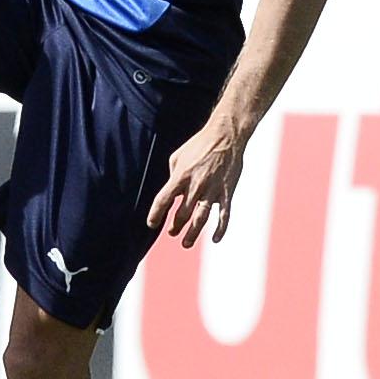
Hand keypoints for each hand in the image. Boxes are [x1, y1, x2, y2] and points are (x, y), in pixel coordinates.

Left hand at [146, 117, 247, 247]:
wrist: (226, 135)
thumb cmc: (199, 144)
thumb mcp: (178, 156)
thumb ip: (173, 175)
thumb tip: (172, 191)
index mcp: (180, 176)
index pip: (163, 200)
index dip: (155, 214)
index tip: (152, 224)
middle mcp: (195, 186)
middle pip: (181, 214)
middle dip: (175, 226)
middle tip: (172, 232)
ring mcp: (213, 190)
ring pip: (200, 220)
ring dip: (192, 234)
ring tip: (186, 243)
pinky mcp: (227, 192)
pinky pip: (224, 215)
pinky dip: (220, 229)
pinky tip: (215, 239)